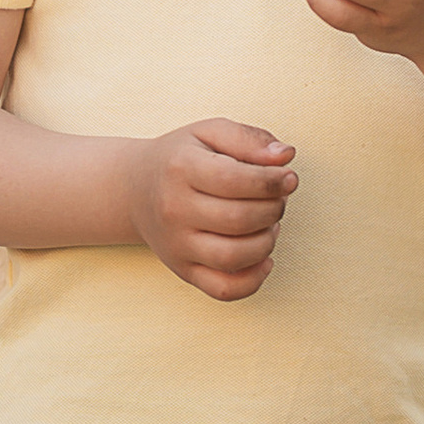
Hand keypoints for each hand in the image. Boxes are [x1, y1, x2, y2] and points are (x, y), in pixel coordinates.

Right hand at [125, 119, 297, 300]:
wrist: (135, 189)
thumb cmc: (180, 159)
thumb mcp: (209, 133)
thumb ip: (249, 139)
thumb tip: (286, 156)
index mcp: (180, 168)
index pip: (234, 180)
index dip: (272, 181)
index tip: (289, 179)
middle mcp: (174, 209)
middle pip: (239, 219)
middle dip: (273, 209)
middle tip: (278, 199)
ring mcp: (176, 245)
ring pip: (234, 257)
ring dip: (267, 242)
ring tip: (269, 225)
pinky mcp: (183, 270)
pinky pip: (223, 290)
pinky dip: (252, 281)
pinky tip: (263, 258)